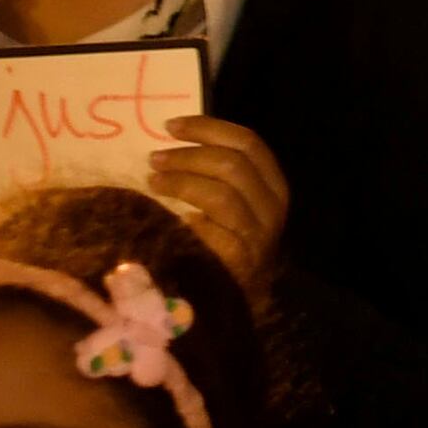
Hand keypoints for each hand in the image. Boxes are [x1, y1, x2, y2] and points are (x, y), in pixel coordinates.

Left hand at [147, 118, 292, 284]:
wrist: (237, 300)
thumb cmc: (228, 243)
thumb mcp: (233, 204)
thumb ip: (217, 175)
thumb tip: (173, 143)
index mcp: (273, 185)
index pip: (248, 143)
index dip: (208, 129)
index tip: (171, 127)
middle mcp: (272, 207)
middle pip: (234, 164)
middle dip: (189, 156)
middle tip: (155, 159)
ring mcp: (258, 235)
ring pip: (221, 194)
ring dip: (182, 182)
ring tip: (153, 182)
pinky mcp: (238, 260)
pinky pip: (210, 230)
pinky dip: (187, 219)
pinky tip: (170, 218)